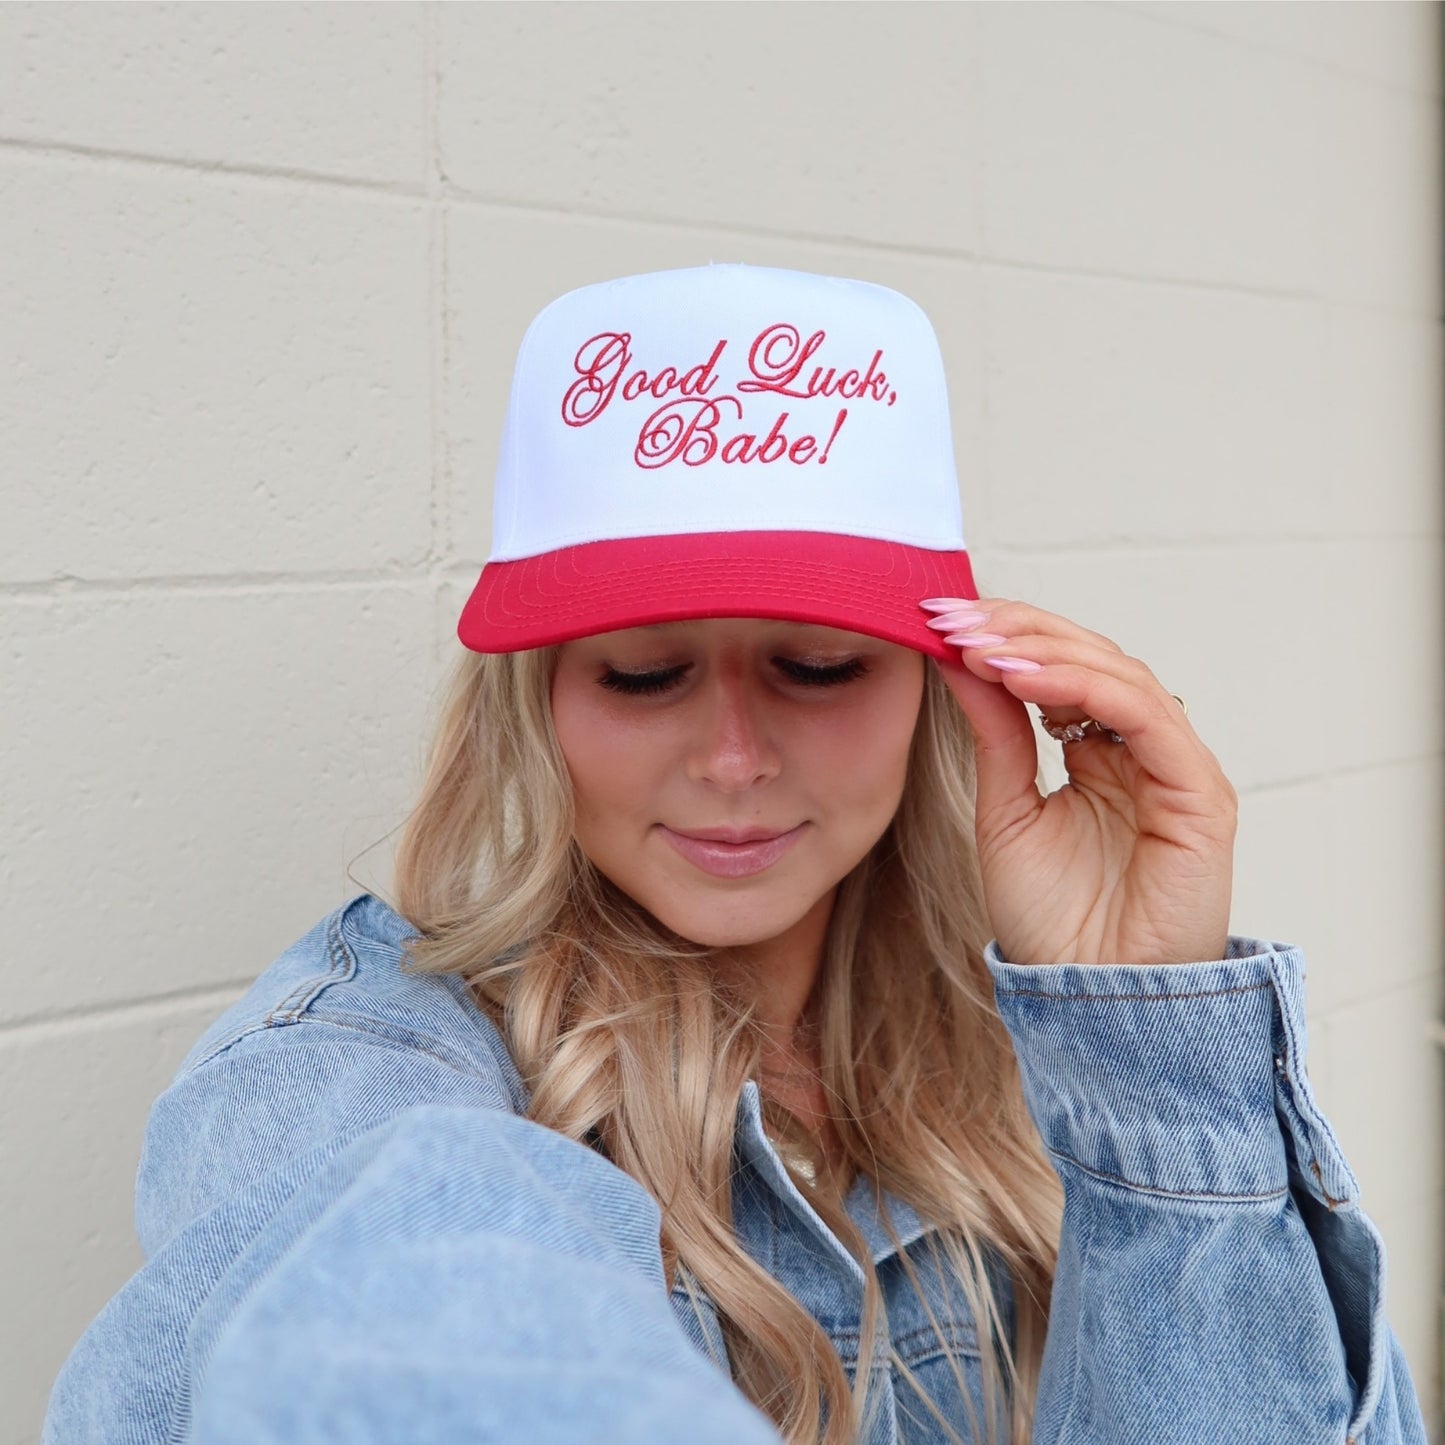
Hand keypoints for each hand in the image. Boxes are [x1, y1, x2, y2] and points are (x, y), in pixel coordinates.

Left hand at [921, 596, 1236, 966]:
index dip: (1007, 636)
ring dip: (1045, 651)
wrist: (1088, 1002)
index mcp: (1103, 754)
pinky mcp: (1200, 794)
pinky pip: (1147, 718)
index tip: (941, 619)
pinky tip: (1022, 678)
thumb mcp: (1005, 810)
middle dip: (1019, 630)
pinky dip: (1084, 688)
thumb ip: (994, 734)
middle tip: (954, 617)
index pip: (1062, 668)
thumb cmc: (1052, 921)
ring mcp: (1176, 769)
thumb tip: (958, 657)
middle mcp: (1143, 753)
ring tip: (980, 645)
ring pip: (1121, 677)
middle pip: (1092, 660)